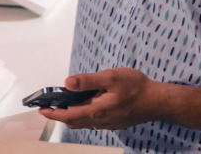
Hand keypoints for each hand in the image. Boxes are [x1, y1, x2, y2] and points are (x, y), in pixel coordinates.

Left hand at [40, 68, 164, 130]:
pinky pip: (94, 122)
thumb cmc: (135, 86)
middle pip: (74, 121)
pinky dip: (83, 116)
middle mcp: (100, 120)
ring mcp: (109, 123)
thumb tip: (66, 83)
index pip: (68, 115)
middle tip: (48, 107)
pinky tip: (85, 106)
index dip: (53, 113)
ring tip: (62, 106)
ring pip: (84, 123)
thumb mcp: (110, 77)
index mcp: (96, 110)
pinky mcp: (115, 122)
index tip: (41, 109)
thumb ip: (87, 81)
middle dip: (59, 115)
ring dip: (71, 116)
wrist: (159, 101)